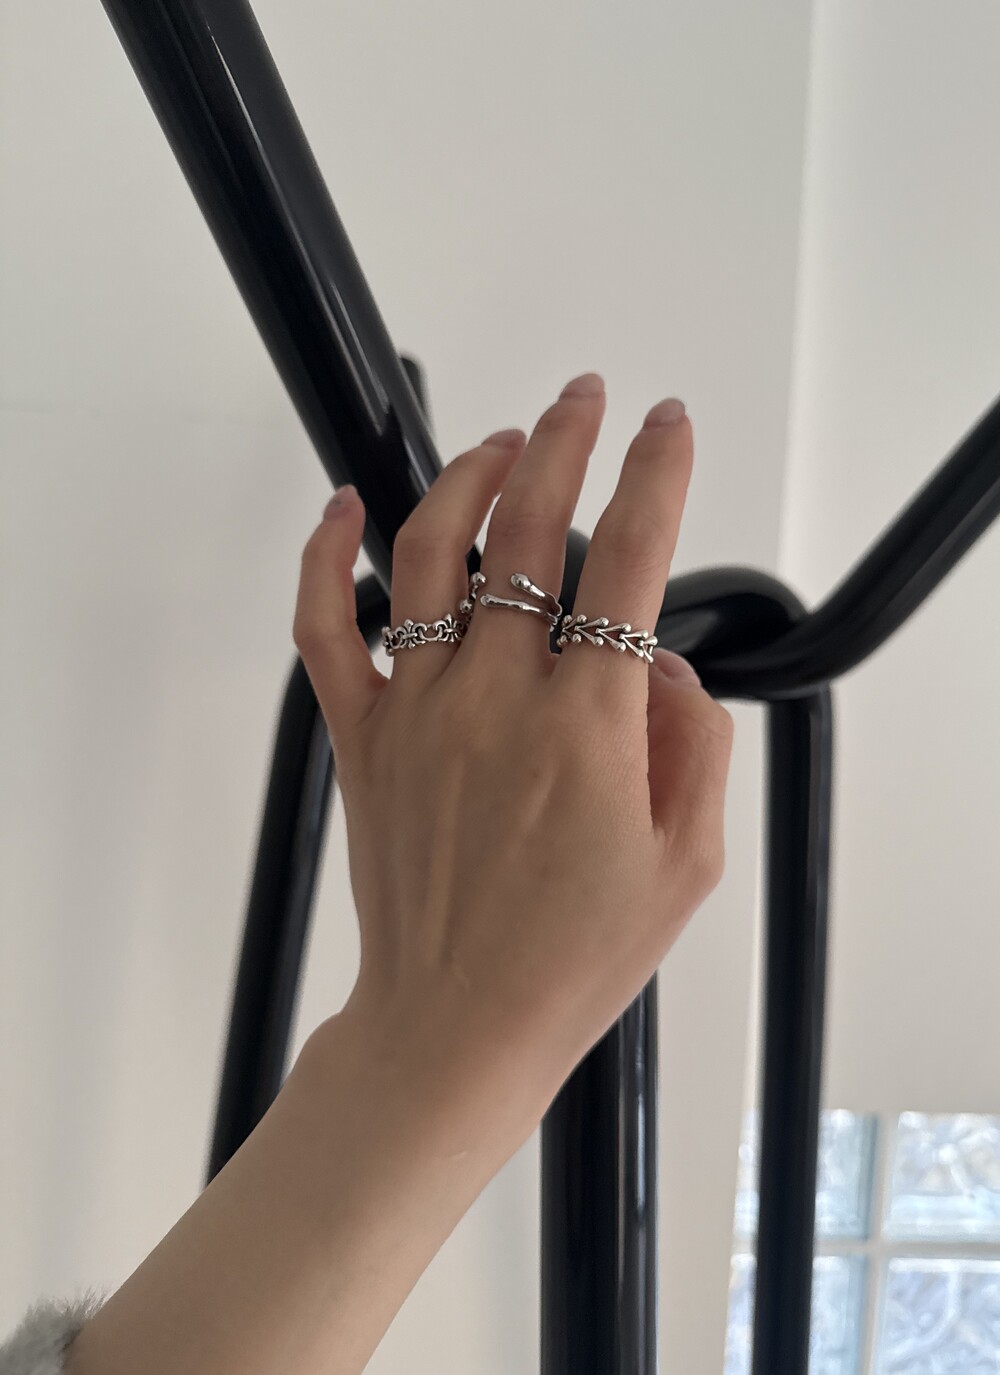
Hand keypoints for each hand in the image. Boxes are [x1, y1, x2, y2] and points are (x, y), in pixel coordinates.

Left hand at [293, 372, 733, 1128]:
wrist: (456, 1025)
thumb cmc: (571, 958)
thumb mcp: (686, 865)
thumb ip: (693, 742)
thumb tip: (655, 663)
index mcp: (585, 729)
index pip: (628, 560)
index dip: (655, 475)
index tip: (665, 428)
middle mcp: (495, 702)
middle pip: (527, 530)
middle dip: (563, 442)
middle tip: (584, 399)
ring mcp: (418, 714)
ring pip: (430, 554)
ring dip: (468, 479)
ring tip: (504, 444)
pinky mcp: (363, 739)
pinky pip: (325, 627)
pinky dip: (324, 557)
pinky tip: (343, 504)